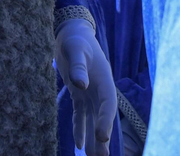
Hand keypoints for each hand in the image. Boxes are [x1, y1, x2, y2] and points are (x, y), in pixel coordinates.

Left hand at [56, 18, 115, 155]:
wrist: (72, 34)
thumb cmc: (76, 39)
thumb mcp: (76, 48)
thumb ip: (78, 65)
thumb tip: (80, 84)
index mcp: (104, 80)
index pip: (107, 104)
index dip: (105, 121)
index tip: (102, 137)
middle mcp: (99, 90)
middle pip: (103, 117)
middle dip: (103, 138)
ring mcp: (90, 94)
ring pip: (93, 120)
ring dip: (93, 138)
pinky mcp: (79, 95)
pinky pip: (81, 115)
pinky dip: (80, 129)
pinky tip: (79, 144)